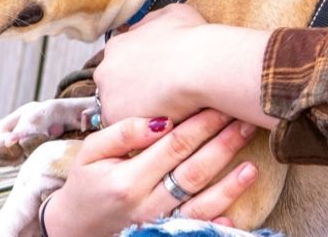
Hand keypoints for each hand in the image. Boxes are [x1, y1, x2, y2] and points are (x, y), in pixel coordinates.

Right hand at [43, 110, 259, 235]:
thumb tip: (160, 120)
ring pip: (201, 205)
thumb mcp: (91, 152)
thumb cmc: (86, 182)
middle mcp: (147, 204)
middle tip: (247, 121)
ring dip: (230, 187)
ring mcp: (159, 223)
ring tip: (252, 165)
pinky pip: (196, 230)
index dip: (201, 124)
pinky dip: (217, 223)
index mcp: (128, 180)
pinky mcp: (167, 235)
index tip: (221, 103)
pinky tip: (236, 210)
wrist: (75, 228)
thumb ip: (123, 133)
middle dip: (223, 145)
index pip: (174, 146)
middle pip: (193, 172)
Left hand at [94, 3, 277, 129]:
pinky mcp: (118, 123)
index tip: (158, 80)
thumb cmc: (194, 40)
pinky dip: (146, 132)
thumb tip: (147, 26)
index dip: (142, 74)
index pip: (121, 63)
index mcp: (118, 45)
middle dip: (136, 95)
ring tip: (169, 116)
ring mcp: (109, 99)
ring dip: (140, 114)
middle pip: (116, 88)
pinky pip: (130, 132)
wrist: (202, 67)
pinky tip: (168, 127)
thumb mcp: (174, 14)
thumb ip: (154, 21)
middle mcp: (105, 71)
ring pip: (122, 112)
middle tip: (164, 100)